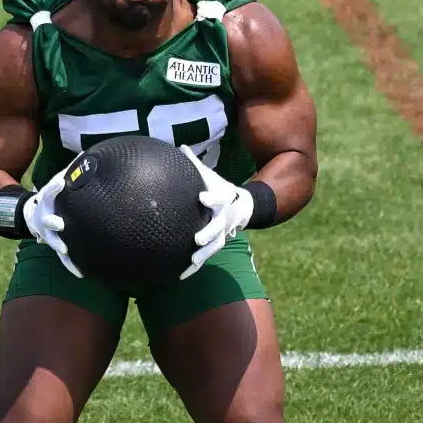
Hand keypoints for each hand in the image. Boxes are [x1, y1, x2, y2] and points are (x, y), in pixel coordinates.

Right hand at [22, 167, 82, 278]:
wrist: (33, 213)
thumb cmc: (54, 195)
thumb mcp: (60, 180)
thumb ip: (73, 170)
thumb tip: (88, 153)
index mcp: (47, 200)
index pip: (50, 192)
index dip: (54, 187)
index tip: (61, 182)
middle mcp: (45, 217)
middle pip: (47, 219)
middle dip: (52, 222)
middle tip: (60, 224)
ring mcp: (48, 233)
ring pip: (52, 241)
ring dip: (58, 245)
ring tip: (65, 250)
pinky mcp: (54, 245)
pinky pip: (63, 258)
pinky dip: (71, 265)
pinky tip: (81, 274)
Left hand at [178, 145, 254, 279]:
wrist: (242, 206)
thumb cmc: (220, 188)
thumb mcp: (211, 176)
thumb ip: (195, 164)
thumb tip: (179, 146)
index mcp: (223, 199)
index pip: (217, 198)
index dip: (211, 198)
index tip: (201, 197)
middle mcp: (224, 218)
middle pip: (217, 227)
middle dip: (209, 233)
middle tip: (197, 239)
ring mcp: (222, 233)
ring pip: (215, 247)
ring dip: (204, 255)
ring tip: (192, 262)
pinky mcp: (217, 244)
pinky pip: (205, 258)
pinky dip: (194, 267)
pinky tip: (180, 275)